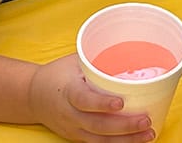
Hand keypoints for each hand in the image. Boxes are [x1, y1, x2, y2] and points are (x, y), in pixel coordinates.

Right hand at [29, 54, 154, 141]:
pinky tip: (136, 141)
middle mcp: (69, 114)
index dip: (102, 103)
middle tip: (145, 120)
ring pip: (100, 139)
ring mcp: (73, 128)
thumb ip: (97, 59)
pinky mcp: (77, 137)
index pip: (83, 100)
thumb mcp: (74, 61)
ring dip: (126, 139)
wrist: (32, 96)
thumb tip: (130, 47)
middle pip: (96, 124)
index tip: (121, 103)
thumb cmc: (58, 74)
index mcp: (67, 91)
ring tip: (149, 133)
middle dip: (123, 126)